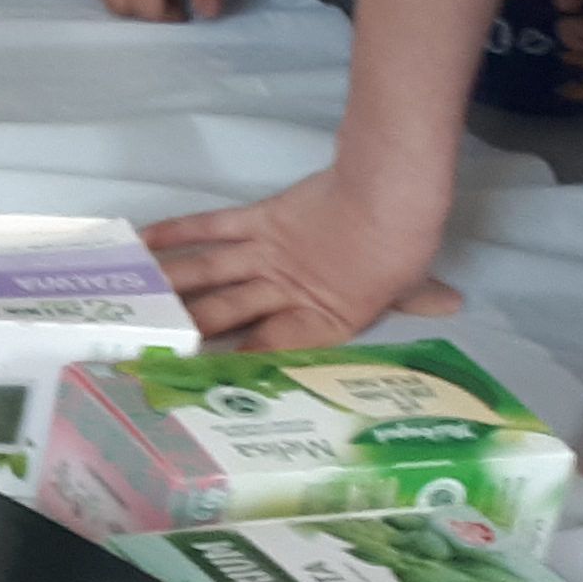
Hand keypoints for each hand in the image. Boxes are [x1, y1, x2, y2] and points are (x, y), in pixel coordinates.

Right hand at [146, 168, 460, 349]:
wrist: (392, 194)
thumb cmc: (404, 243)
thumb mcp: (412, 277)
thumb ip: (418, 298)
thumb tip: (451, 304)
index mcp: (319, 318)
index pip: (269, 350)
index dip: (235, 369)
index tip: (202, 387)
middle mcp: (283, 293)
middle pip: (227, 316)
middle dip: (188, 335)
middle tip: (144, 352)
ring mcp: (265, 256)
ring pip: (209, 276)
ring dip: (170, 290)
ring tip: (131, 307)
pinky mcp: (257, 220)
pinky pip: (211, 228)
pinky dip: (177, 234)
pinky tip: (143, 242)